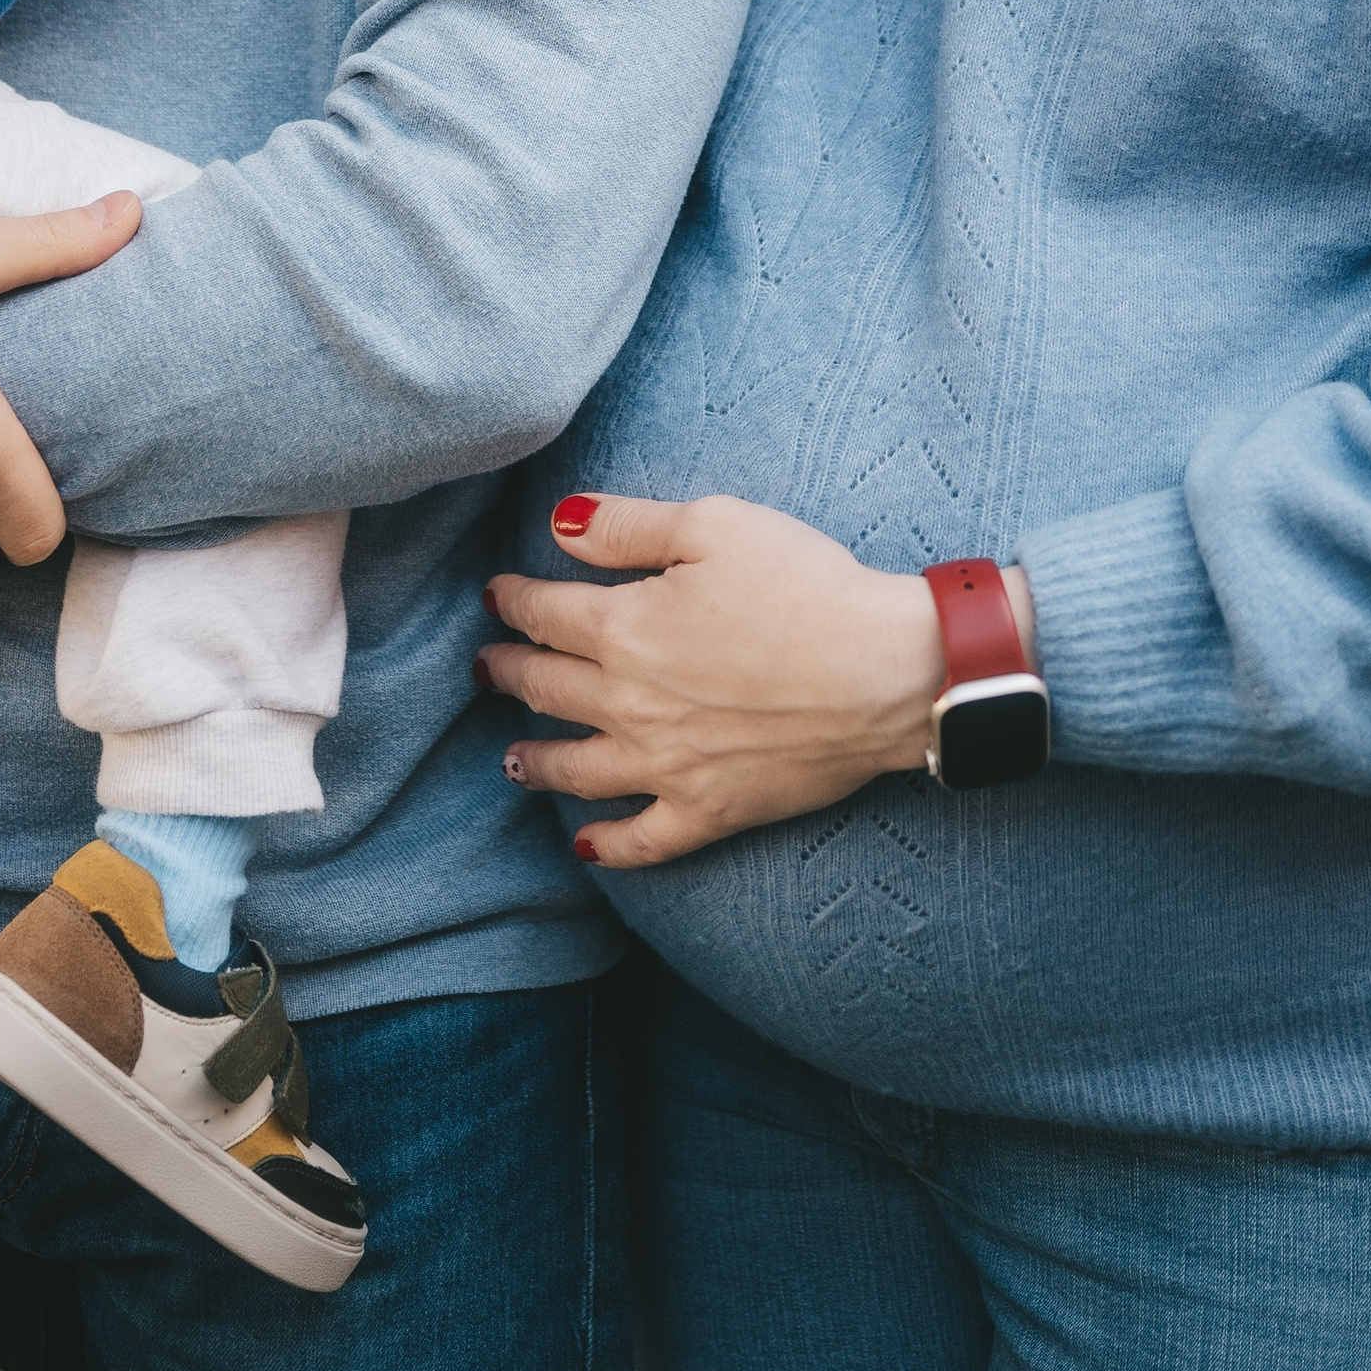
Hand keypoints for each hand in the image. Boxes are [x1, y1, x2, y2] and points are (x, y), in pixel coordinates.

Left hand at [481, 492, 995, 869]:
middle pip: (547, 689)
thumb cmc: (805, 587)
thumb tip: (557, 523)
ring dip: (535, 762)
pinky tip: (583, 845)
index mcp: (625, 629)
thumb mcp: (714, 525)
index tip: (496, 595)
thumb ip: (626, 526)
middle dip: (510, 673)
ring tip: (510, 759)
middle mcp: (629, 704)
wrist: (882, 672)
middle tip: (488, 667)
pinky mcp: (708, 811)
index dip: (514, 601)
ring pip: (576, 769)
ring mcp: (665, 766)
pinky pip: (641, 841)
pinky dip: (605, 847)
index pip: (545, 614)